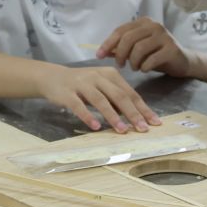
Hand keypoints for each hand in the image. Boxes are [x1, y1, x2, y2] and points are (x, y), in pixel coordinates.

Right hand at [35, 64, 158, 133]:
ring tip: (123, 131)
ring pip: (100, 100)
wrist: (52, 77)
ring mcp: (82, 84)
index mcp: (110, 74)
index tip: (155, 123)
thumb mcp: (102, 87)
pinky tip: (96, 127)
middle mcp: (97, 77)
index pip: (130, 93)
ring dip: (113, 116)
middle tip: (143, 129)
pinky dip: (88, 116)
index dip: (143, 108)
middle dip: (133, 113)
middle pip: (119, 96)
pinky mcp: (67, 93)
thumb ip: (117, 99)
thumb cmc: (82, 85)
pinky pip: (78, 105)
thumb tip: (136, 116)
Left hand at [97, 18, 190, 75]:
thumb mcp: (138, 50)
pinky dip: (144, 67)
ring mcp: (164, 36)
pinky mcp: (172, 49)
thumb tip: (102, 52)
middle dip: (120, 54)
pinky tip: (145, 69)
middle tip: (121, 65)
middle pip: (128, 39)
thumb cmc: (157, 55)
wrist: (182, 62)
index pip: (120, 30)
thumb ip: (121, 49)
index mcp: (143, 22)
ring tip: (136, 68)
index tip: (99, 55)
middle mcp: (154, 25)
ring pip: (139, 49)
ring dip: (133, 62)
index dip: (108, 43)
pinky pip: (151, 60)